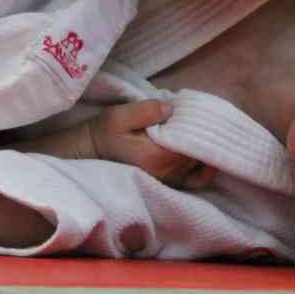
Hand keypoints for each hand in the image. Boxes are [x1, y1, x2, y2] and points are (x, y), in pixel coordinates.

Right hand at [90, 100, 213, 189]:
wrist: (91, 154)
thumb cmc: (105, 134)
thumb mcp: (119, 116)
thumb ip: (147, 110)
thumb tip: (172, 108)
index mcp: (159, 156)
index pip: (195, 142)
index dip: (201, 126)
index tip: (200, 112)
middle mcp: (168, 174)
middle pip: (200, 154)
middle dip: (203, 136)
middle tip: (201, 118)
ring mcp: (170, 182)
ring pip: (200, 166)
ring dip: (203, 149)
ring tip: (199, 131)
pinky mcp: (169, 185)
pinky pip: (197, 180)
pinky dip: (203, 167)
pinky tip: (202, 153)